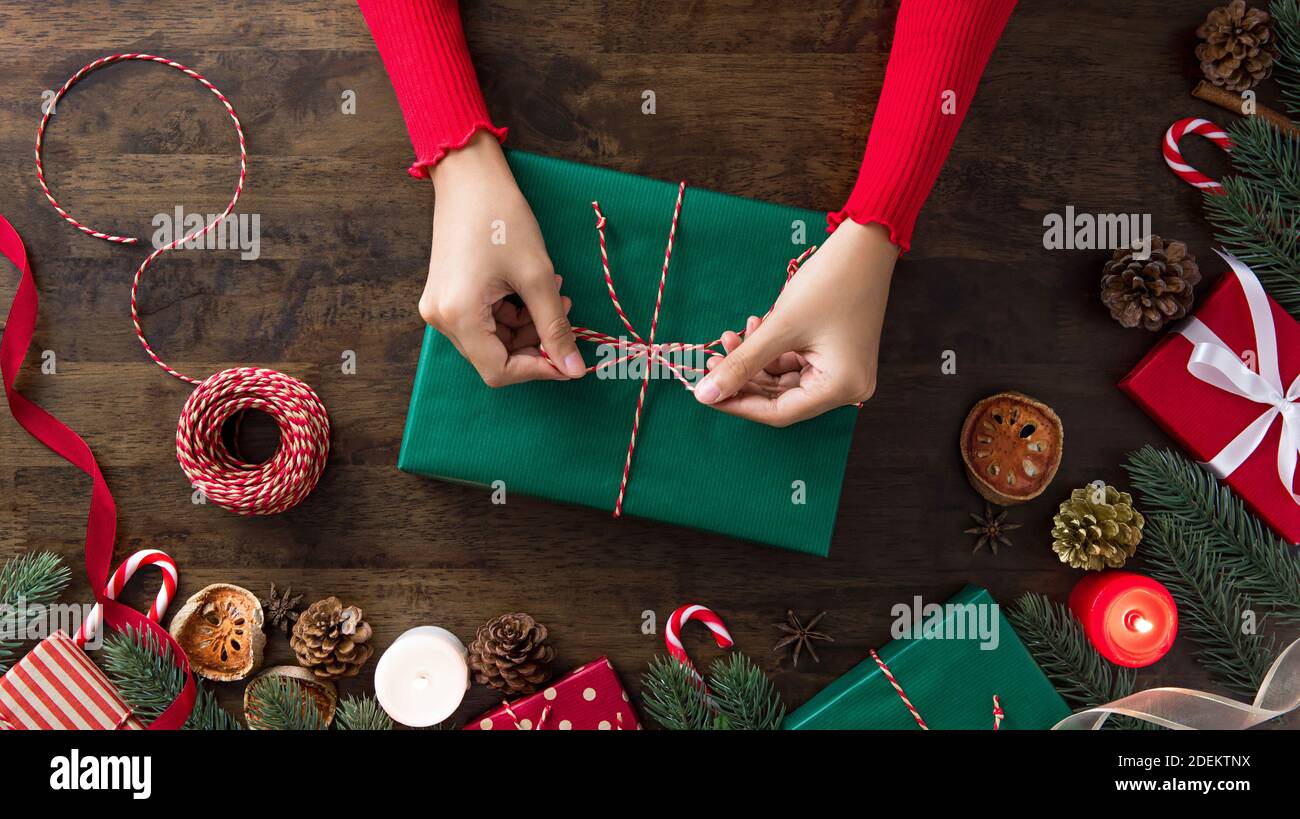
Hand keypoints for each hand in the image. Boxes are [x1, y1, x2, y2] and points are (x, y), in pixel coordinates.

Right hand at [420, 131, 584, 385]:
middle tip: (566, 315)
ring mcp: (440, 307)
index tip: (569, 359)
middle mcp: (441, 318)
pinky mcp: (446, 295)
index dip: (538, 370)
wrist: (469, 176)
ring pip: (492, 339)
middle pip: (494, 357)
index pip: (499, 371)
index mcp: (459, 316)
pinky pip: (483, 320)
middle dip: (534, 343)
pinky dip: (511, 313)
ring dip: (526, 326)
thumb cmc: (502, 218)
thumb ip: (556, 326)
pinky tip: (530, 288)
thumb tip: (574, 368)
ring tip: (554, 294)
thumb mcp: (538, 276)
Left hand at [693, 221, 896, 425]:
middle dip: (744, 377)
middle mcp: (847, 387)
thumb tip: (705, 394)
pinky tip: (754, 326)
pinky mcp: (835, 355)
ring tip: (731, 336)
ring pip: (783, 379)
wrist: (865, 244)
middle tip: (712, 360)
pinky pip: (794, 362)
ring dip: (754, 360)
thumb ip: (741, 363)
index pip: (780, 412)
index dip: (739, 404)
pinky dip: (770, 349)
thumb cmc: (831, 282)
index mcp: (841, 388)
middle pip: (781, 397)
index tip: (706, 393)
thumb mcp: (779, 327)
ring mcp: (841, 371)